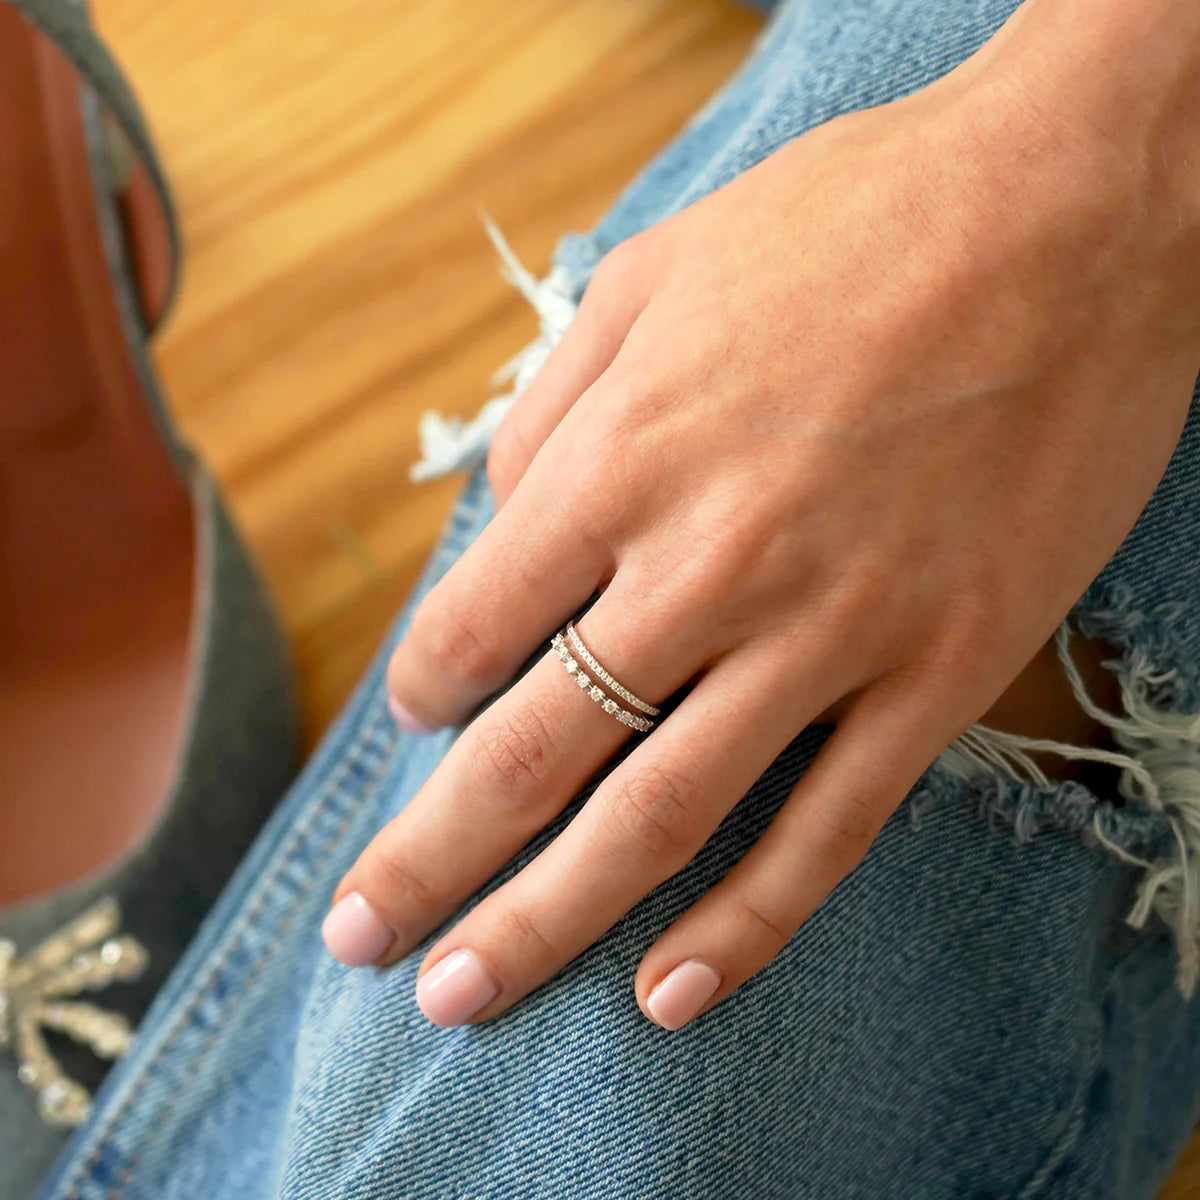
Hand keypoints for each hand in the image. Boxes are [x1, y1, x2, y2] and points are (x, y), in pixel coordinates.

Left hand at [323, 6, 1199, 1029]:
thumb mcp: (655, 271)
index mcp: (624, 459)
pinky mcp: (944, 667)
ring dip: (546, 919)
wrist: (1070, 207)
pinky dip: (744, 923)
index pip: (475, 627)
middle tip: (360, 940)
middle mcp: (709, 562)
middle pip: (534, 751)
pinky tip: (668, 993)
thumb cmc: (851, 221)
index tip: (418, 723)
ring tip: (461, 998)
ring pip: (660, 814)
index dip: (427, 692)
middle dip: (431, 859)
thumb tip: (499, 514)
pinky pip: (829, 825)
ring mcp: (832, 628)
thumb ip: (557, 405)